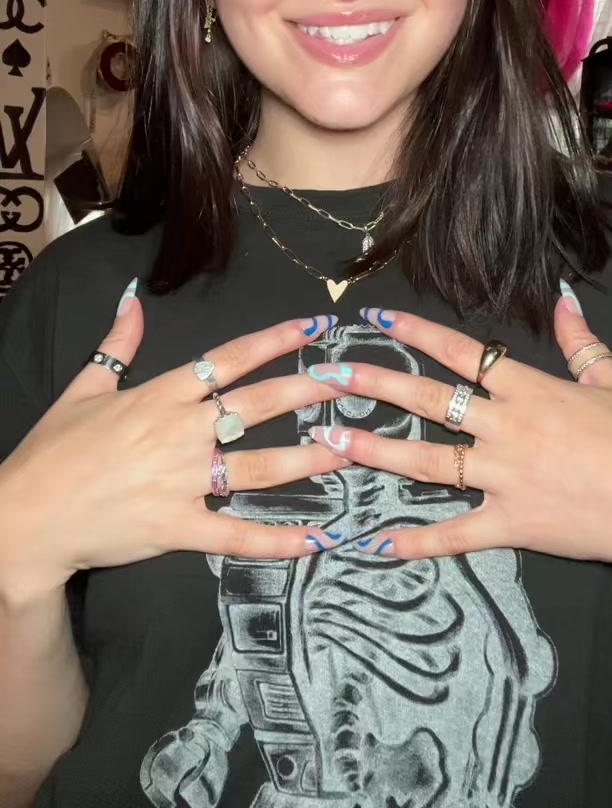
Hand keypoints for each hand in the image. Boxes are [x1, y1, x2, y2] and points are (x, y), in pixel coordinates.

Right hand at [0, 292, 351, 604]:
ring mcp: (182, 482)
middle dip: (309, 392)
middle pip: (257, 406)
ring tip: (352, 451)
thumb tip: (133, 299)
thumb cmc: (54, 450)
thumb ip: (118, 345)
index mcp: (161, 395)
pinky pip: (238, 534)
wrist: (27, 517)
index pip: (229, 359)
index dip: (275, 340)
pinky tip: (319, 536)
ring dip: (310, 459)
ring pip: (260, 468)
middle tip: (353, 382)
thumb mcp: (83, 389)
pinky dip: (280, 539)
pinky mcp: (179, 528)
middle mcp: (180, 433)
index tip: (315, 325)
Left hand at [307, 300, 611, 590]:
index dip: (415, 334)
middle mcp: (506, 429)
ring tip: (330, 440)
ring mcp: (503, 478)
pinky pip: (455, 532)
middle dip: (374, 385)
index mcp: (529, 390)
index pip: (460, 354)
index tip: (375, 319)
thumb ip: (580, 341)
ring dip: (375, 452)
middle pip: (428, 402)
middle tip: (326, 376)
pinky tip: (377, 541)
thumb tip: (562, 297)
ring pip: (426, 463)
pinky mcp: (510, 524)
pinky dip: (416, 540)